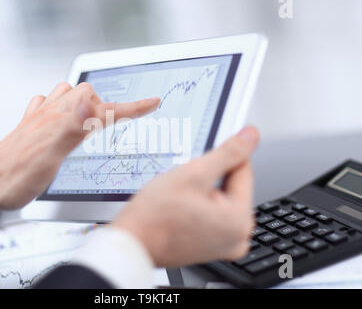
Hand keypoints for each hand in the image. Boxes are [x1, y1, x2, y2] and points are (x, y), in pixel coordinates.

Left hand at [0, 82, 159, 219]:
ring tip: (96, 117)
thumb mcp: (49, 154)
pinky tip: (63, 117)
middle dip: (108, 102)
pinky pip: (51, 105)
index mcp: (61, 120)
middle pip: (88, 94)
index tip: (153, 103)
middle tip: (121, 117)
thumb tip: (90, 99)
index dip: (132, 107)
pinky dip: (64, 106)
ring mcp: (41, 120)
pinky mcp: (32, 127)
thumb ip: (71, 124)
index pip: (105, 109)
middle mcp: (52, 115)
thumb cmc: (14, 177)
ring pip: (69, 94)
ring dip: (85, 101)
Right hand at [112, 126, 258, 266]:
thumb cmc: (156, 215)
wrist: (133, 242)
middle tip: (184, 187)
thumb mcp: (194, 174)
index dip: (218, 159)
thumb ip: (228, 153)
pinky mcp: (214, 248)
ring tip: (180, 200)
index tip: (200, 159)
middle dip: (209, 180)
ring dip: (203, 193)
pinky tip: (181, 210)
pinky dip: (201, 208)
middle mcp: (238, 237)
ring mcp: (226, 245)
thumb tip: (251, 136)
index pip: (242, 170)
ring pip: (221, 200)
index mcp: (240, 219)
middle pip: (232, 188)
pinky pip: (214, 216)